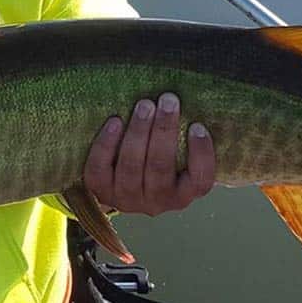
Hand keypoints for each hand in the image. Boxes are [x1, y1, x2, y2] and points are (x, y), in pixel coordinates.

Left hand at [83, 93, 214, 215]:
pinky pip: (100, 168)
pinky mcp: (101, 190)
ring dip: (138, 131)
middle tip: (168, 100)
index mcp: (182, 193)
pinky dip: (107, 143)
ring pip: (131, 166)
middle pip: (160, 167)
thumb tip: (184, 102)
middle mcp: (157, 202)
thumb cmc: (154, 158)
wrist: (116, 181)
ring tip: (145, 105)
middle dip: (164, 130)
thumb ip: (182, 138)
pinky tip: (115, 121)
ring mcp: (126, 198)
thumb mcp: (176, 155)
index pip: (200, 181)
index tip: (197, 125)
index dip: (201, 154)